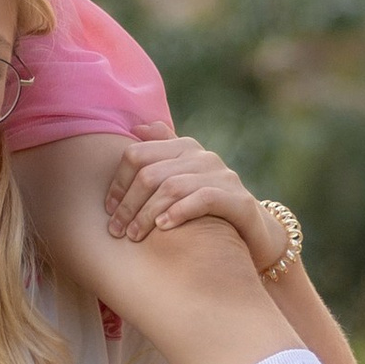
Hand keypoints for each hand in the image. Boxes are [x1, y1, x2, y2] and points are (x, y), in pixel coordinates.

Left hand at [103, 122, 287, 272]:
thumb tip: (137, 128)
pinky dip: (179, 212)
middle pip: (150, 174)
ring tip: (134, 235)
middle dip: (128, 204)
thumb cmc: (209, 208)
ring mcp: (223, 177)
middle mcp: (204, 158)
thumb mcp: (183, 179)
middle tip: (116, 231)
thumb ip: (163, 152)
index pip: (137, 155)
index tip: (108, 209)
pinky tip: (163, 227)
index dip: (118, 182)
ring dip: (147, 214)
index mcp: (185, 149)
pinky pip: (203, 199)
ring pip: (172, 188)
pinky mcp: (239, 200)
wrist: (256, 232)